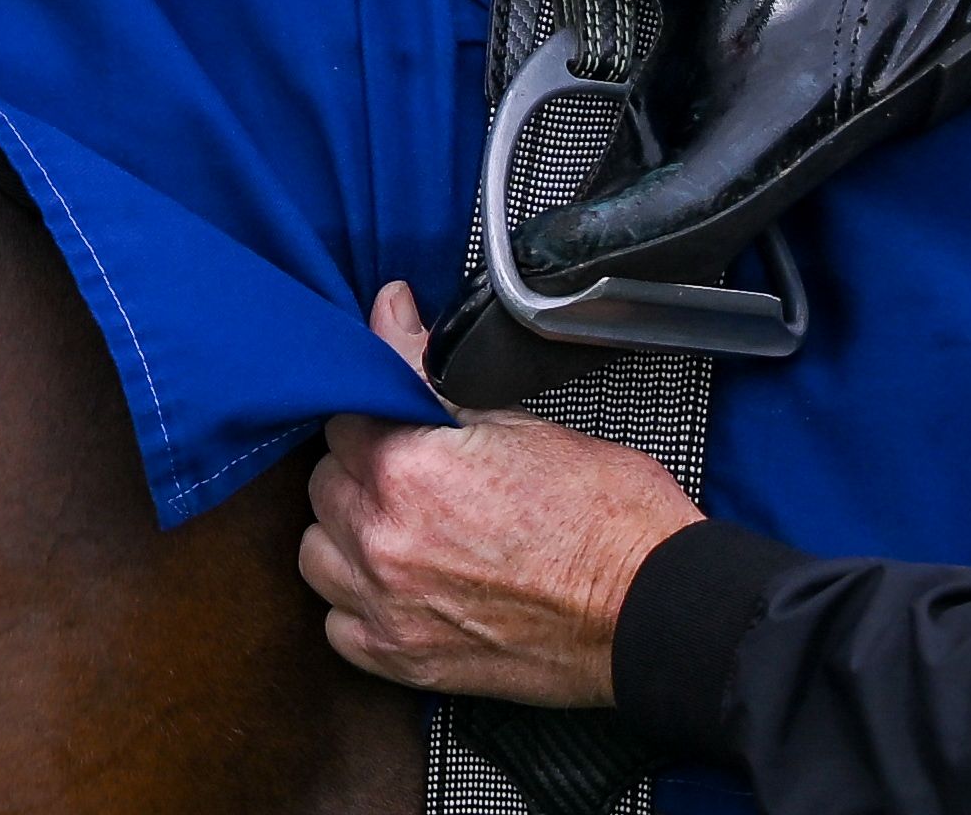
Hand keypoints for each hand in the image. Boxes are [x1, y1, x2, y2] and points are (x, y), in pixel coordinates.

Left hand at [298, 286, 697, 704]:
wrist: (652, 606)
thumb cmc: (603, 513)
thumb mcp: (514, 419)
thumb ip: (424, 368)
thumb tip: (387, 308)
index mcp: (404, 470)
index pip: (339, 420)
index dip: (373, 417)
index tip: (398, 425)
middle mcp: (382, 540)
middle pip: (324, 487)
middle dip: (359, 474)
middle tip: (413, 477)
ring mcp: (389, 608)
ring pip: (318, 555)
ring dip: (349, 538)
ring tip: (403, 531)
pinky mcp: (406, 661)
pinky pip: (340, 628)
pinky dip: (361, 607)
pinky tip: (402, 588)